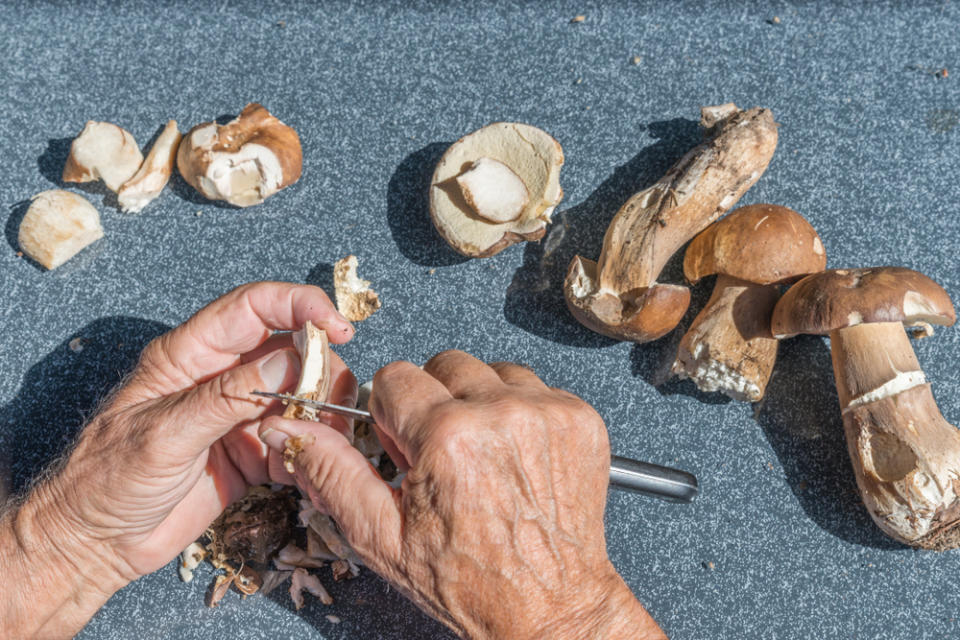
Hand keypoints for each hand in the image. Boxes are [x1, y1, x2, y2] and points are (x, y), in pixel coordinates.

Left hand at [0, 282, 357, 637]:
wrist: (94, 544)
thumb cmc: (105, 481)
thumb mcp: (163, 434)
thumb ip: (226, 397)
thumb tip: (289, 362)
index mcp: (190, 356)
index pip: (253, 308)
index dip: (300, 305)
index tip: (338, 326)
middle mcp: (220, 378)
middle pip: (289, 350)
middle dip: (320, 369)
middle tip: (331, 401)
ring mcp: (238, 416)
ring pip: (301, 395)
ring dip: (322, 412)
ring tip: (323, 438)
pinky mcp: (252, 453)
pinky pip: (296, 440)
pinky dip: (312, 450)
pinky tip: (309, 468)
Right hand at [261, 350, 665, 639]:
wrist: (551, 606)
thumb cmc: (471, 581)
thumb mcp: (382, 536)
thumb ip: (331, 471)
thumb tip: (286, 429)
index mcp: (448, 437)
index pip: (394, 376)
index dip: (392, 417)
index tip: (407, 447)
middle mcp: (501, 414)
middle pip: (442, 365)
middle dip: (433, 404)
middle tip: (443, 456)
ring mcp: (547, 413)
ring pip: (490, 370)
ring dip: (478, 403)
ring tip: (483, 457)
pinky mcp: (580, 418)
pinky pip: (534, 386)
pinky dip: (519, 412)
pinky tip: (515, 456)